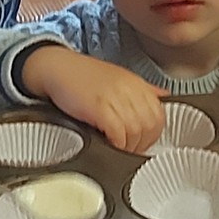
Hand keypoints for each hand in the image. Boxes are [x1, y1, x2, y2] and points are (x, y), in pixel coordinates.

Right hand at [22, 43, 166, 150]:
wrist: (56, 68)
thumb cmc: (81, 77)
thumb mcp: (117, 79)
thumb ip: (141, 90)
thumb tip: (163, 97)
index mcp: (136, 83)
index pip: (159, 114)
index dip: (153, 133)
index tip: (142, 142)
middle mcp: (129, 88)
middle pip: (150, 124)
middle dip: (142, 143)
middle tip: (130, 149)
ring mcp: (115, 96)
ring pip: (136, 131)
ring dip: (128, 146)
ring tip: (118, 149)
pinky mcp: (99, 106)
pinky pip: (118, 132)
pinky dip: (116, 144)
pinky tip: (108, 144)